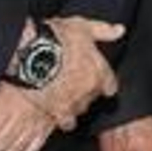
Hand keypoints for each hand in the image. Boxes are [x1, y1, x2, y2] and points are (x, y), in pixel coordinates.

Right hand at [24, 15, 124, 129]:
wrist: (31, 54)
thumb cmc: (56, 38)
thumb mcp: (81, 27)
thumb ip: (102, 31)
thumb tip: (120, 30)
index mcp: (99, 71)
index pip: (110, 86)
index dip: (103, 84)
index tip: (97, 82)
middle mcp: (91, 90)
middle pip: (93, 97)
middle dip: (84, 92)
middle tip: (71, 82)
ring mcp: (76, 102)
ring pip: (80, 109)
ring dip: (73, 104)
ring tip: (61, 94)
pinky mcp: (59, 112)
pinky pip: (67, 123)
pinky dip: (63, 119)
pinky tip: (55, 111)